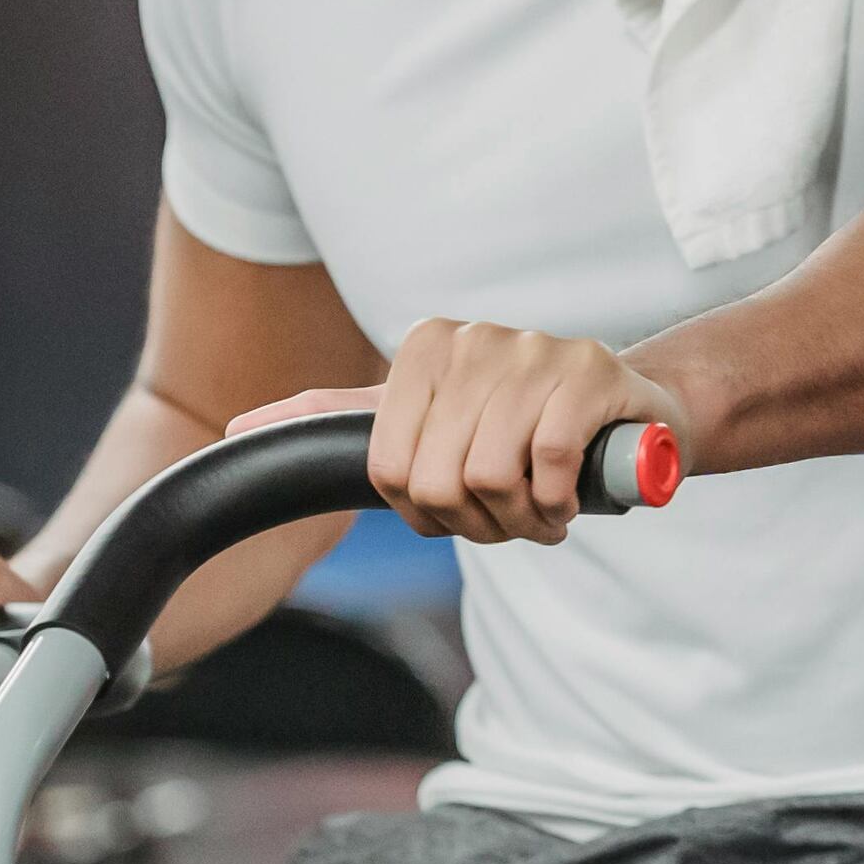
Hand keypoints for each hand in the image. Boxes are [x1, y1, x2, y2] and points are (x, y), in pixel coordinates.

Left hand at [243, 323, 683, 546]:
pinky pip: (549, 463)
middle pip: (438, 480)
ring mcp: (534, 350)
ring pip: (490, 474)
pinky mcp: (590, 372)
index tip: (457, 513)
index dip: (424, 514)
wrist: (629, 408)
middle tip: (509, 519)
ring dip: (522, 519)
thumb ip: (340, 417)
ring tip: (542, 510)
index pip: (387, 467)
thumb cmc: (521, 422)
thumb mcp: (425, 413)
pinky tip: (569, 499)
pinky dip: (558, 501)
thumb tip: (234, 428)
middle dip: (477, 523)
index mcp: (424, 348)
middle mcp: (473, 340)